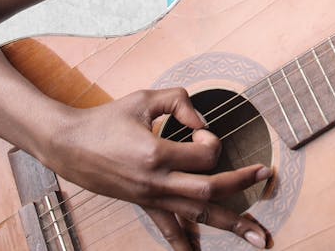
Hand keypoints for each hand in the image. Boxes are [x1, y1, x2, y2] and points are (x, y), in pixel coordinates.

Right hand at [43, 87, 270, 249]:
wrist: (69, 145)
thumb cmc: (107, 119)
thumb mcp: (144, 99)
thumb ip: (179, 102)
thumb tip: (204, 122)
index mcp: (156, 154)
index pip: (204, 153)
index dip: (211, 139)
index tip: (199, 131)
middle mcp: (156, 182)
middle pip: (210, 190)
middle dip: (242, 185)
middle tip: (265, 176)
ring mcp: (151, 198)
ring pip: (197, 215)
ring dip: (231, 225)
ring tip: (258, 238)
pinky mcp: (144, 205)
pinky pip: (168, 230)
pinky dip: (185, 244)